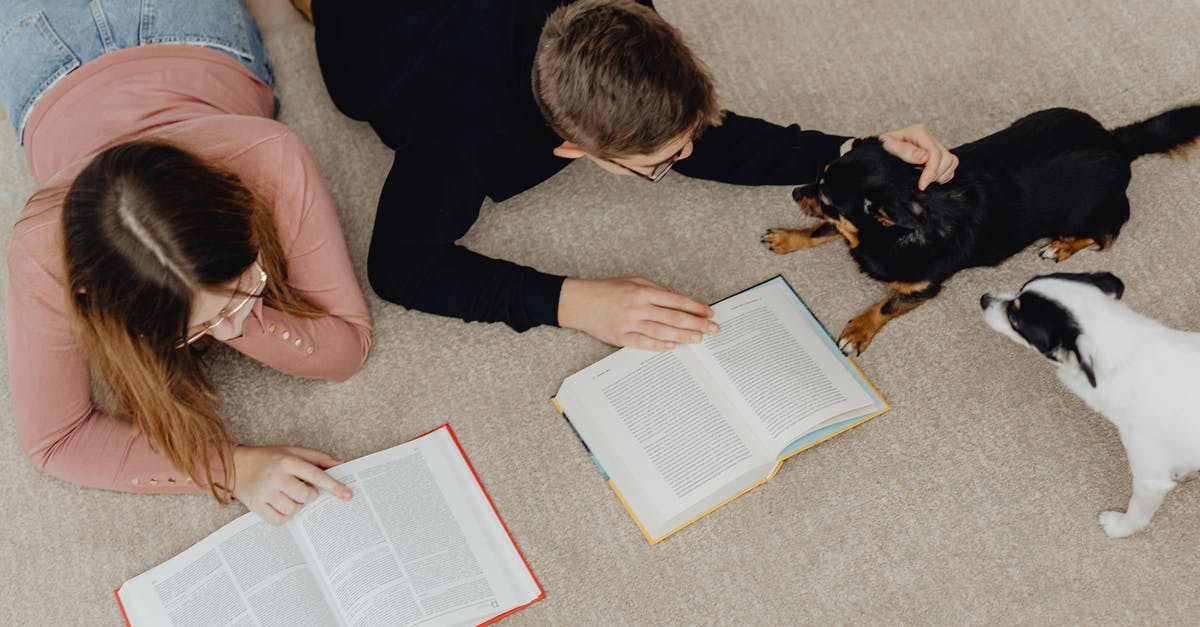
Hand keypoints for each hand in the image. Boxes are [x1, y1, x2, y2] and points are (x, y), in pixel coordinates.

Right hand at [230, 445, 352, 523]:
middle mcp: (276, 476)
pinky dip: (284, 516)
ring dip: (296, 506)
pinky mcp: (255, 506)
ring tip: (288, 496)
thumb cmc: (268, 458)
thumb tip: (341, 465)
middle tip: (301, 489)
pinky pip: (279, 520)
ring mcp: (265, 492)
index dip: (334, 486)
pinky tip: (280, 505)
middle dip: (309, 496)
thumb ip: (318, 458)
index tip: (347, 495)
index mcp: (288, 461)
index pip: (316, 474)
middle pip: (306, 496)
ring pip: (293, 509)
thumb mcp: (292, 451)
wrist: (235, 465)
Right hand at [558, 277, 718, 350]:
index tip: (708, 313)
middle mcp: (639, 307)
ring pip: (662, 332)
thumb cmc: (608, 290)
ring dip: (683, 336)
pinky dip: (659, 346)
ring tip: (699, 339)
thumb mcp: (633, 281)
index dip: (695, 308)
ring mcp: (630, 323)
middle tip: (713, 329)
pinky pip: (643, 343)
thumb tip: (677, 302)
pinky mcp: (620, 337)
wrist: (580, 302)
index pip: (676, 301)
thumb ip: (655, 290)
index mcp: (643, 291)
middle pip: (674, 317)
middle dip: (697, 324)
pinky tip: (672, 347)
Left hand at [878, 124, 958, 189]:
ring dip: (941, 175)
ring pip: (951, 161)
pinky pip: (951, 165)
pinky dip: (944, 175)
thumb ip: (904, 151)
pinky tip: (930, 178)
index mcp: (919, 132)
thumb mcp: (888, 147)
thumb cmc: (883, 148)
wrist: (882, 151)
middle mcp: (929, 138)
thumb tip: (924, 157)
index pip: (934, 152)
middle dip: (935, 174)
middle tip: (921, 184)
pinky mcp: (938, 155)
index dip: (931, 171)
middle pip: (946, 158)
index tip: (922, 185)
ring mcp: (935, 146)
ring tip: (925, 180)